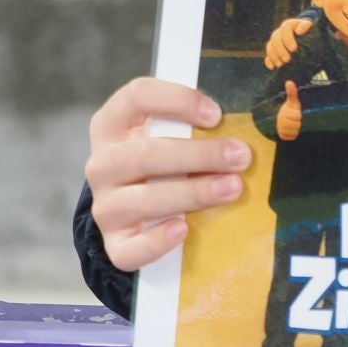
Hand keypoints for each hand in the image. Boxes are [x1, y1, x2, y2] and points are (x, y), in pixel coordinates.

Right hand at [85, 77, 249, 271]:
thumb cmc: (162, 162)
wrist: (132, 212)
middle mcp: (103, 164)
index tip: (216, 114)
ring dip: (192, 193)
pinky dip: (156, 241)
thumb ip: (193, 125)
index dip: (177, 100)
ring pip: (143, 200)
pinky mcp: (114, 243)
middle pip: (146, 154)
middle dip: (199, 155)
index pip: (136, 97)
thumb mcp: (168, 135)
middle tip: (241, 157)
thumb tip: (245, 126)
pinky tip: (183, 230)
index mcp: (113, 124)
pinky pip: (130, 249)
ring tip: (232, 188)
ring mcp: (105, 206)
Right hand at [263, 16, 314, 70]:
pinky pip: (268, 55)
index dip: (288, 38)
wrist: (304, 36)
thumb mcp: (308, 27)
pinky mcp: (273, 50)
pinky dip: (269, 61)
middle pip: (276, 39)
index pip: (285, 28)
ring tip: (281, 65)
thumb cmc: (308, 32)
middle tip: (287, 59)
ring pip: (270, 46)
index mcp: (289, 25)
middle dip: (280, 50)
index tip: (293, 49)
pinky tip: (273, 67)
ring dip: (274, 56)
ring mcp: (275, 41)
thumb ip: (306, 26)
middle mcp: (280, 32)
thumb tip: (299, 31)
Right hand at [276, 80, 301, 140]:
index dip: (298, 114)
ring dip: (296, 128)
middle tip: (294, 119)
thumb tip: (289, 81)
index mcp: (285, 113)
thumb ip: (292, 92)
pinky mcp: (283, 137)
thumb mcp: (291, 101)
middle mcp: (282, 122)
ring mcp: (281, 130)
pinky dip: (293, 134)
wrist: (278, 121)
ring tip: (292, 124)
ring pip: (295, 131)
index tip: (295, 112)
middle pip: (297, 124)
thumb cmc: (289, 110)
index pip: (297, 116)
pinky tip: (291, 130)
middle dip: (297, 122)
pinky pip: (293, 137)